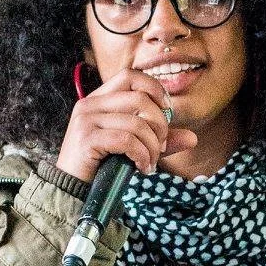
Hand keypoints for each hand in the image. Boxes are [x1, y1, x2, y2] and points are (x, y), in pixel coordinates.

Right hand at [57, 66, 197, 181]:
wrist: (73, 190)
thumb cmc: (102, 166)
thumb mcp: (134, 148)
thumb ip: (160, 140)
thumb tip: (192, 138)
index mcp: (99, 99)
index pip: (131, 75)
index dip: (155, 89)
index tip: (167, 113)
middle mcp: (90, 104)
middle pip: (139, 98)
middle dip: (159, 124)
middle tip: (161, 147)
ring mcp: (86, 120)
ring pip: (136, 122)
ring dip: (152, 146)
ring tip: (150, 162)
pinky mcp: (86, 139)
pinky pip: (126, 140)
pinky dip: (141, 155)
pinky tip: (142, 167)